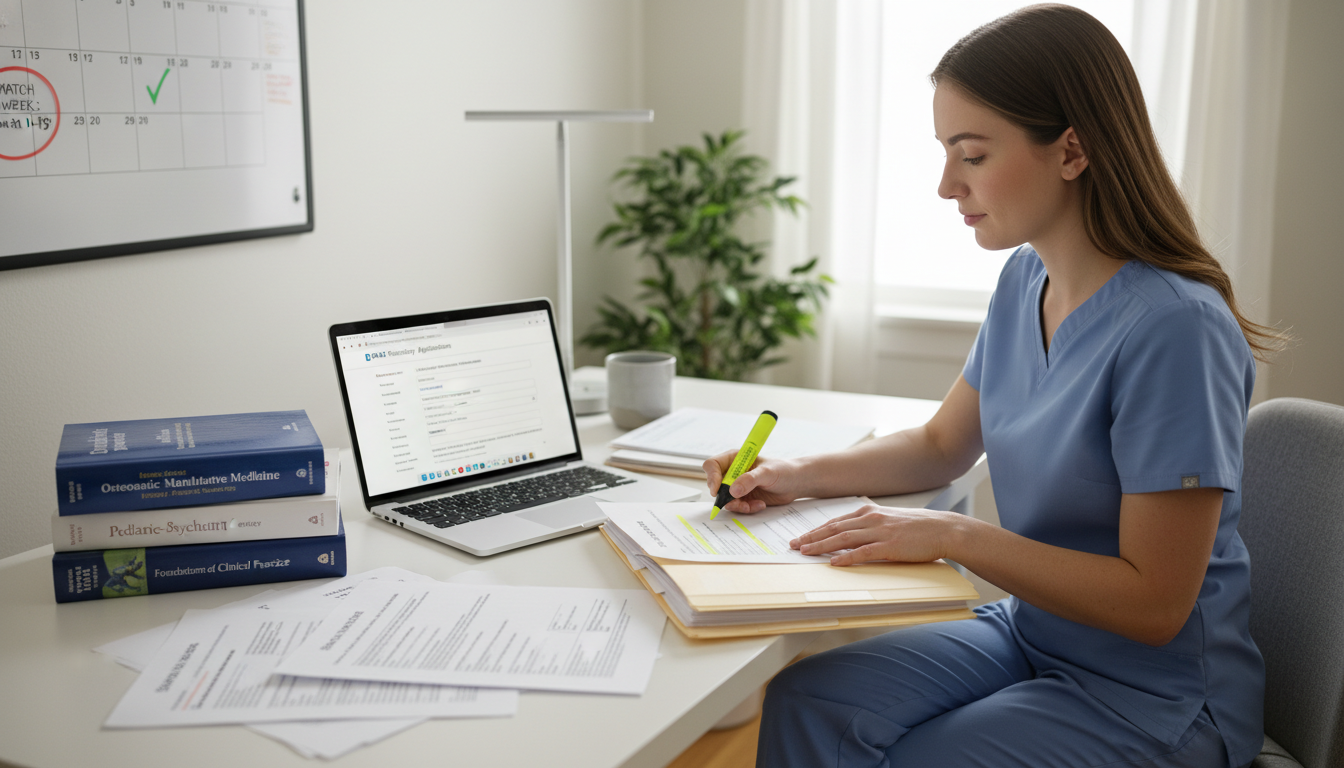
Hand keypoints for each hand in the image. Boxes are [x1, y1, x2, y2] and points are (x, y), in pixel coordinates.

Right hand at [702, 452, 804, 513]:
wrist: (795, 483)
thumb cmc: (783, 470)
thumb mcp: (767, 473)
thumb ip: (749, 480)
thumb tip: (733, 490)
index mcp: (734, 459)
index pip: (712, 465)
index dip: (712, 477)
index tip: (718, 490)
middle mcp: (733, 472)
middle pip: (716, 485)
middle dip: (725, 497)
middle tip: (738, 502)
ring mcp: (737, 486)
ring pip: (725, 499)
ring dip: (737, 505)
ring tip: (752, 505)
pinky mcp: (744, 498)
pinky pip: (737, 507)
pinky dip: (747, 509)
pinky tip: (759, 504)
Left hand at [791, 504, 957, 565]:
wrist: (944, 528)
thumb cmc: (918, 527)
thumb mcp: (889, 519)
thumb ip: (870, 524)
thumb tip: (851, 532)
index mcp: (869, 512)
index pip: (835, 521)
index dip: (815, 530)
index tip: (801, 537)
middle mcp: (871, 519)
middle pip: (833, 528)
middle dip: (811, 537)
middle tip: (794, 546)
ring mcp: (880, 532)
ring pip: (843, 538)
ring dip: (822, 546)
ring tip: (805, 552)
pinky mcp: (890, 546)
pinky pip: (863, 552)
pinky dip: (847, 557)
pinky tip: (834, 562)